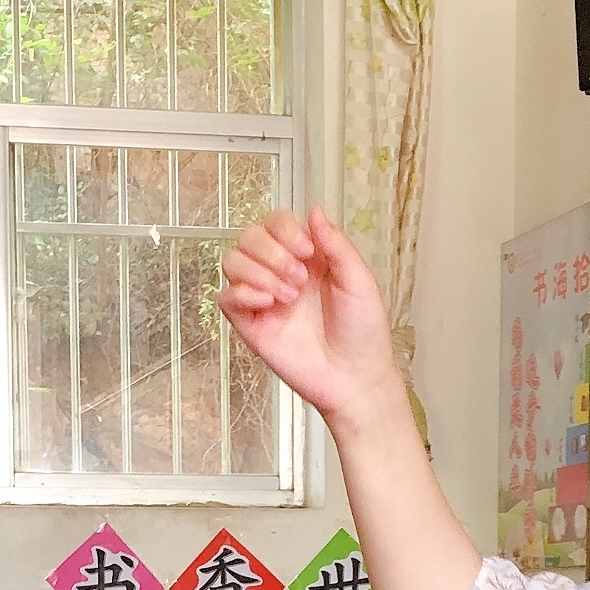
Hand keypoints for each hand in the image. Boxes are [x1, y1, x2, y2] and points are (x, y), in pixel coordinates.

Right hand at [217, 208, 400, 426]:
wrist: (354, 378)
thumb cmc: (363, 332)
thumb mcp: (359, 280)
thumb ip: (336, 244)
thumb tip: (314, 211)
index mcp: (307, 257)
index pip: (276, 222)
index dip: (284, 229)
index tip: (307, 251)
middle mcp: (280, 273)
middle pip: (250, 237)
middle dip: (272, 252)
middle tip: (299, 281)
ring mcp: (263, 299)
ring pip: (232, 261)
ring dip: (258, 271)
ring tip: (287, 297)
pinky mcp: (250, 325)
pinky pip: (226, 297)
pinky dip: (242, 293)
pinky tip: (267, 303)